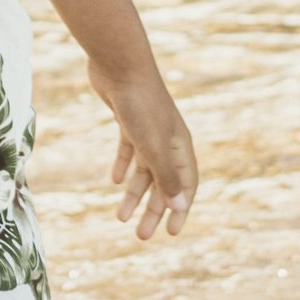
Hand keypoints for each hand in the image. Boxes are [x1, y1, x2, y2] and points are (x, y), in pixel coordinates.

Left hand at [92, 57, 197, 240]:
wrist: (119, 64)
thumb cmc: (140, 104)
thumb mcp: (152, 145)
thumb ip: (166, 176)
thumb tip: (180, 207)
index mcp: (180, 146)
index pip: (186, 186)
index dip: (180, 210)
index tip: (171, 234)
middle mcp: (167, 140)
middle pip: (163, 183)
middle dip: (153, 210)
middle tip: (141, 236)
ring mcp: (148, 130)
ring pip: (143, 170)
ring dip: (134, 194)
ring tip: (121, 218)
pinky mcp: (129, 121)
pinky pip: (129, 150)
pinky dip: (122, 166)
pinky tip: (113, 181)